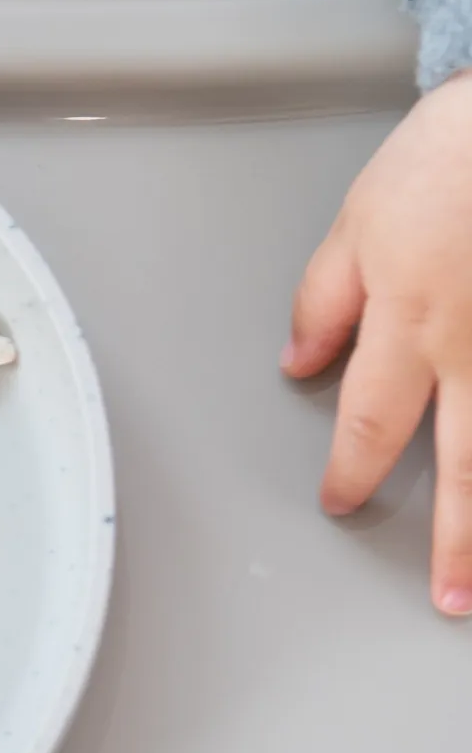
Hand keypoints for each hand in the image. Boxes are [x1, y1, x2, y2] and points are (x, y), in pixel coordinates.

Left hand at [284, 69, 471, 614]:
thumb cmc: (453, 154)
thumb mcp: (356, 222)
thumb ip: (324, 301)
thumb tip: (298, 363)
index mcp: (410, 326)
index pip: (369, 426)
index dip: (351, 472)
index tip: (341, 501)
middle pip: (465, 465)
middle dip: (456, 540)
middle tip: (449, 599)